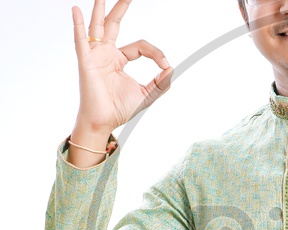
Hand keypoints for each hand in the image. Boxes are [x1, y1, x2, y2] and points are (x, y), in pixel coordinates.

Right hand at [71, 0, 173, 133]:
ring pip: (98, 26)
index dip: (155, 53)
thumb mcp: (147, 95)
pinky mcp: (86, 62)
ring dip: (100, 9)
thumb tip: (172, 69)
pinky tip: (77, 10)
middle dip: (120, 8)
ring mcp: (95, 55)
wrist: (103, 122)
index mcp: (119, 60)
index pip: (140, 46)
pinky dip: (79, 25)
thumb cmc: (119, 109)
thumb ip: (160, 83)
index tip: (165, 64)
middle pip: (114, 24)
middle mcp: (106, 53)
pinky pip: (81, 40)